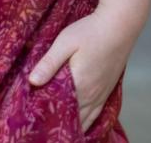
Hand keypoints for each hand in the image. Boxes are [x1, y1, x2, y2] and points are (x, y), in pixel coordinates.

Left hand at [28, 7, 134, 133]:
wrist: (119, 25)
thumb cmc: (90, 32)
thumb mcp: (65, 42)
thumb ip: (49, 63)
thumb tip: (31, 82)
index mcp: (79, 85)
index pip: (60, 109)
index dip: (47, 114)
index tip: (34, 113)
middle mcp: (92, 95)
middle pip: (73, 118)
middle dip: (59, 121)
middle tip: (43, 121)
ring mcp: (102, 95)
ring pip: (86, 120)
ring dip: (74, 124)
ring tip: (59, 126)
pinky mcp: (108, 91)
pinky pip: (97, 115)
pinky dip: (87, 121)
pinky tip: (81, 123)